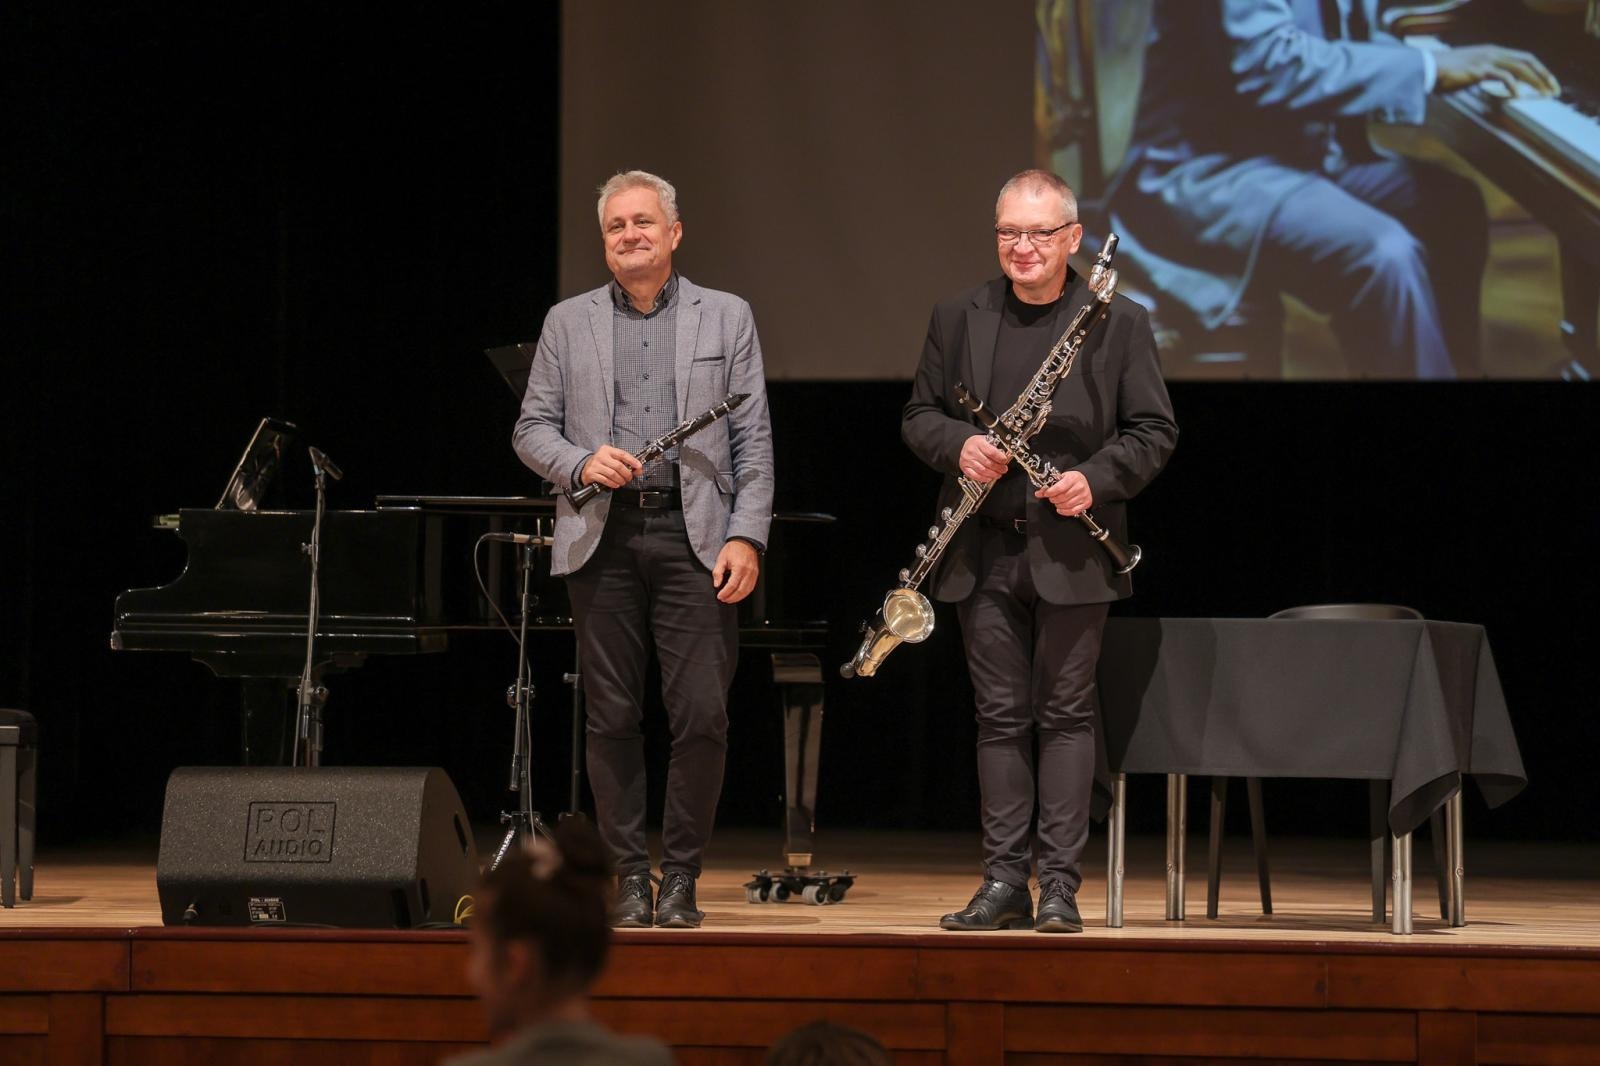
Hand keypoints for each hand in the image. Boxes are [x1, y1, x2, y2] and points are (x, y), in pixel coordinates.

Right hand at [580, 445, 643, 488]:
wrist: (585, 467)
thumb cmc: (602, 463)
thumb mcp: (612, 459)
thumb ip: (624, 463)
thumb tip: (638, 470)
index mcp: (607, 450)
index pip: (622, 454)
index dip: (632, 461)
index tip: (639, 467)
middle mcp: (601, 456)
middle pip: (618, 466)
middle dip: (627, 474)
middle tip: (629, 478)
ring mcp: (595, 465)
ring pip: (613, 474)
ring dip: (620, 480)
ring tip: (622, 482)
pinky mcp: (591, 473)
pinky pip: (605, 480)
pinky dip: (613, 483)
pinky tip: (615, 484)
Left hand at [712, 539, 759, 603]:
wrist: (745, 541)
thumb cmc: (733, 548)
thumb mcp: (721, 559)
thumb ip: (718, 572)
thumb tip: (716, 584)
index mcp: (739, 567)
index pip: (732, 585)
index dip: (725, 593)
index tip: (719, 596)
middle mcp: (748, 572)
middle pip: (740, 590)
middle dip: (731, 597)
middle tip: (723, 599)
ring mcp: (753, 574)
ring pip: (747, 591)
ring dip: (738, 598)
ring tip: (729, 599)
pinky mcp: (755, 574)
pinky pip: (751, 587)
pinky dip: (744, 593)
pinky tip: (738, 595)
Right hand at [959, 435, 1009, 482]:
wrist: (966, 444)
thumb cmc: (978, 443)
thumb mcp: (987, 440)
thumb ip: (995, 447)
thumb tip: (1005, 456)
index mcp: (979, 442)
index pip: (991, 452)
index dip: (1000, 458)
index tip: (1005, 461)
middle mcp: (971, 451)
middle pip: (988, 463)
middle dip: (998, 468)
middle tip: (1004, 469)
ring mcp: (967, 460)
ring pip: (982, 470)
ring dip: (992, 474)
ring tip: (998, 474)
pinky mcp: (964, 467)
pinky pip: (975, 475)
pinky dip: (983, 478)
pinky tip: (989, 478)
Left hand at [1037, 470, 1092, 516]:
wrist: (1085, 481)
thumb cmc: (1072, 479)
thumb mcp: (1061, 477)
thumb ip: (1050, 485)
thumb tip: (1039, 493)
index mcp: (1073, 478)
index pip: (1059, 488)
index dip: (1050, 492)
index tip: (1046, 493)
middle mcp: (1080, 487)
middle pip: (1062, 498)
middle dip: (1054, 499)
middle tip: (1051, 498)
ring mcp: (1084, 496)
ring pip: (1067, 505)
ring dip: (1058, 505)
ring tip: (1057, 502)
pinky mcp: (1086, 503)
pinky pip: (1073, 511)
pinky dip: (1064, 511)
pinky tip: (1060, 508)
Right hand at [1435, 45, 1558, 96]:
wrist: (1427, 69)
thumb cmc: (1445, 73)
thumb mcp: (1471, 71)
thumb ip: (1487, 75)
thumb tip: (1498, 86)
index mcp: (1493, 52)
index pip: (1524, 58)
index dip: (1539, 70)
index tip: (1548, 83)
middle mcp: (1494, 52)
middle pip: (1528, 61)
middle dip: (1544, 75)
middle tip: (1554, 90)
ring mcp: (1487, 60)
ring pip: (1520, 68)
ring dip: (1535, 81)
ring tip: (1544, 94)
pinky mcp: (1480, 69)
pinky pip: (1503, 77)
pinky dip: (1513, 86)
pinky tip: (1518, 96)